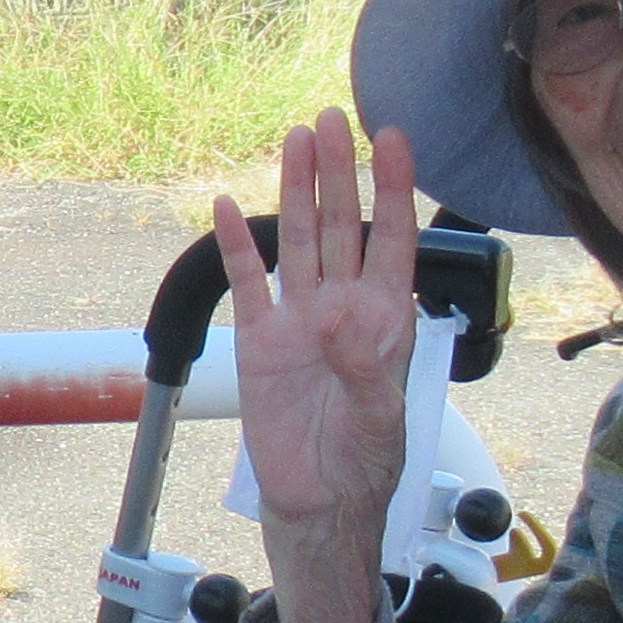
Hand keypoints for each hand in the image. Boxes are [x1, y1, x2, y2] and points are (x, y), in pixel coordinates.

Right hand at [214, 113, 424, 622]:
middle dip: (339, 173)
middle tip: (334, 120)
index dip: (394, 189)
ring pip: (297, 242)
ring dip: (296, 192)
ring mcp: (299, 320)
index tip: (393, 140)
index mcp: (386, 319)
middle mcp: (343, 308)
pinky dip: (237, 246)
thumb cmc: (363, 464)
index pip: (394, 239)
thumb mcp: (383, 419)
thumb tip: (345, 320)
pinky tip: (228, 207)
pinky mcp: (260, 340)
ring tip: (296, 141)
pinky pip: (247, 283)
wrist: (316, 502)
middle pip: (341, 226)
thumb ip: (368, 366)